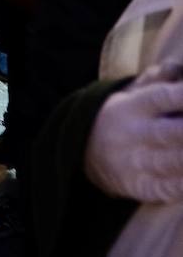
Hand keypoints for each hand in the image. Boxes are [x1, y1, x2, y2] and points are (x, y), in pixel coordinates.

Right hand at [84, 63, 182, 201]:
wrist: (84, 152)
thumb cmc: (122, 118)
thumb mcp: (130, 94)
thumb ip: (156, 79)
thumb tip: (177, 66)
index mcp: (131, 107)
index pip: (159, 97)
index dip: (182, 95)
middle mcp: (132, 135)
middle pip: (168, 133)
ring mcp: (135, 163)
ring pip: (170, 163)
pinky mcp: (140, 187)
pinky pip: (166, 189)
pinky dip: (182, 187)